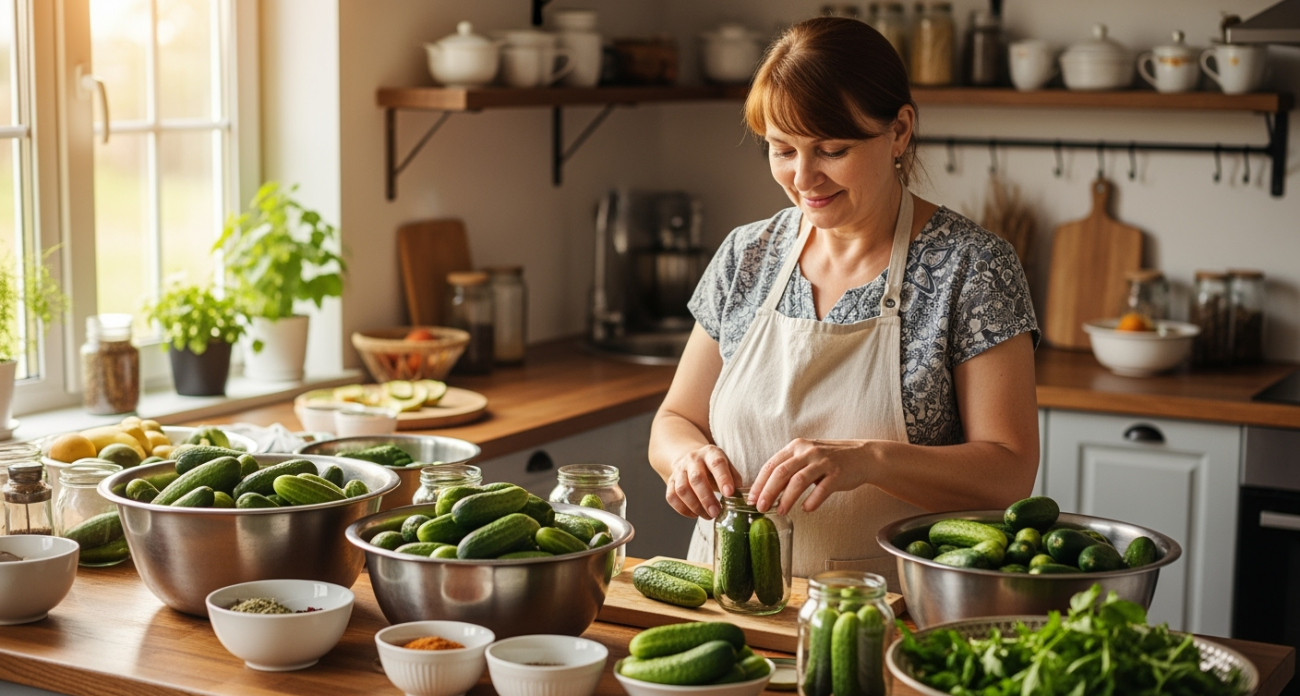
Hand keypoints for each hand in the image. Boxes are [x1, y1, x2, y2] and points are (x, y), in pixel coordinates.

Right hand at [665, 445, 740, 519]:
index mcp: (710, 453)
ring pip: (682, 489)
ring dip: (695, 506)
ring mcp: (679, 470)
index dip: (723, 478)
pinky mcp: (670, 481)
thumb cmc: (713, 466)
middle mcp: (693, 459)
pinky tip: (695, 514)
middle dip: (706, 498)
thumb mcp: (726, 465)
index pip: (717, 463)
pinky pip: (671, 496)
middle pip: (696, 478)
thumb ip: (734, 478)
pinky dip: (682, 509)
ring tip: (708, 516)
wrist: (690, 457)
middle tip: (716, 512)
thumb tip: (741, 496)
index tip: (729, 494)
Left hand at [748, 438, 873, 514]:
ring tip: (780, 511)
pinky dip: (812, 500)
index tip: (751, 499)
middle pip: (782, 472)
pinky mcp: (838, 473)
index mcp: (796, 447)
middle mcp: (808, 452)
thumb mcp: (806, 458)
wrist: (862, 457)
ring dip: (787, 498)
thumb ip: (789, 470)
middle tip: (761, 508)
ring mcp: (823, 462)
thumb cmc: (830, 460)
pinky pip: (822, 489)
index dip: (760, 483)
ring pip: (799, 480)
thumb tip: (766, 491)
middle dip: (768, 491)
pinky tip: (806, 509)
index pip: (772, 465)